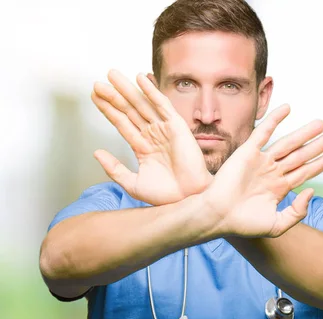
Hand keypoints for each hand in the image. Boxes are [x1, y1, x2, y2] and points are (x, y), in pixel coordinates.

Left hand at [91, 70, 211, 205]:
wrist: (188, 199)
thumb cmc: (167, 195)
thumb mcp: (133, 183)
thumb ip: (114, 168)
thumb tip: (97, 153)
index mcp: (143, 148)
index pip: (122, 123)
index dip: (108, 110)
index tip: (95, 97)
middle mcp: (153, 136)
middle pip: (129, 111)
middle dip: (114, 96)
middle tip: (98, 83)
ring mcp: (164, 130)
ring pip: (142, 105)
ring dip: (128, 89)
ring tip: (112, 75)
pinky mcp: (177, 126)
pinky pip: (162, 105)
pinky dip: (151, 91)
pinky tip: (140, 79)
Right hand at [206, 104, 322, 237]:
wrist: (219, 217)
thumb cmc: (244, 225)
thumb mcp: (277, 225)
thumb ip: (297, 212)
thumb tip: (311, 191)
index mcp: (279, 188)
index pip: (305, 172)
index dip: (321, 164)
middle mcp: (272, 172)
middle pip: (300, 155)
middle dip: (318, 145)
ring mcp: (261, 161)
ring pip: (288, 143)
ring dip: (304, 133)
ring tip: (321, 124)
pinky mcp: (247, 152)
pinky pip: (264, 132)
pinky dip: (275, 119)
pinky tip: (288, 108)